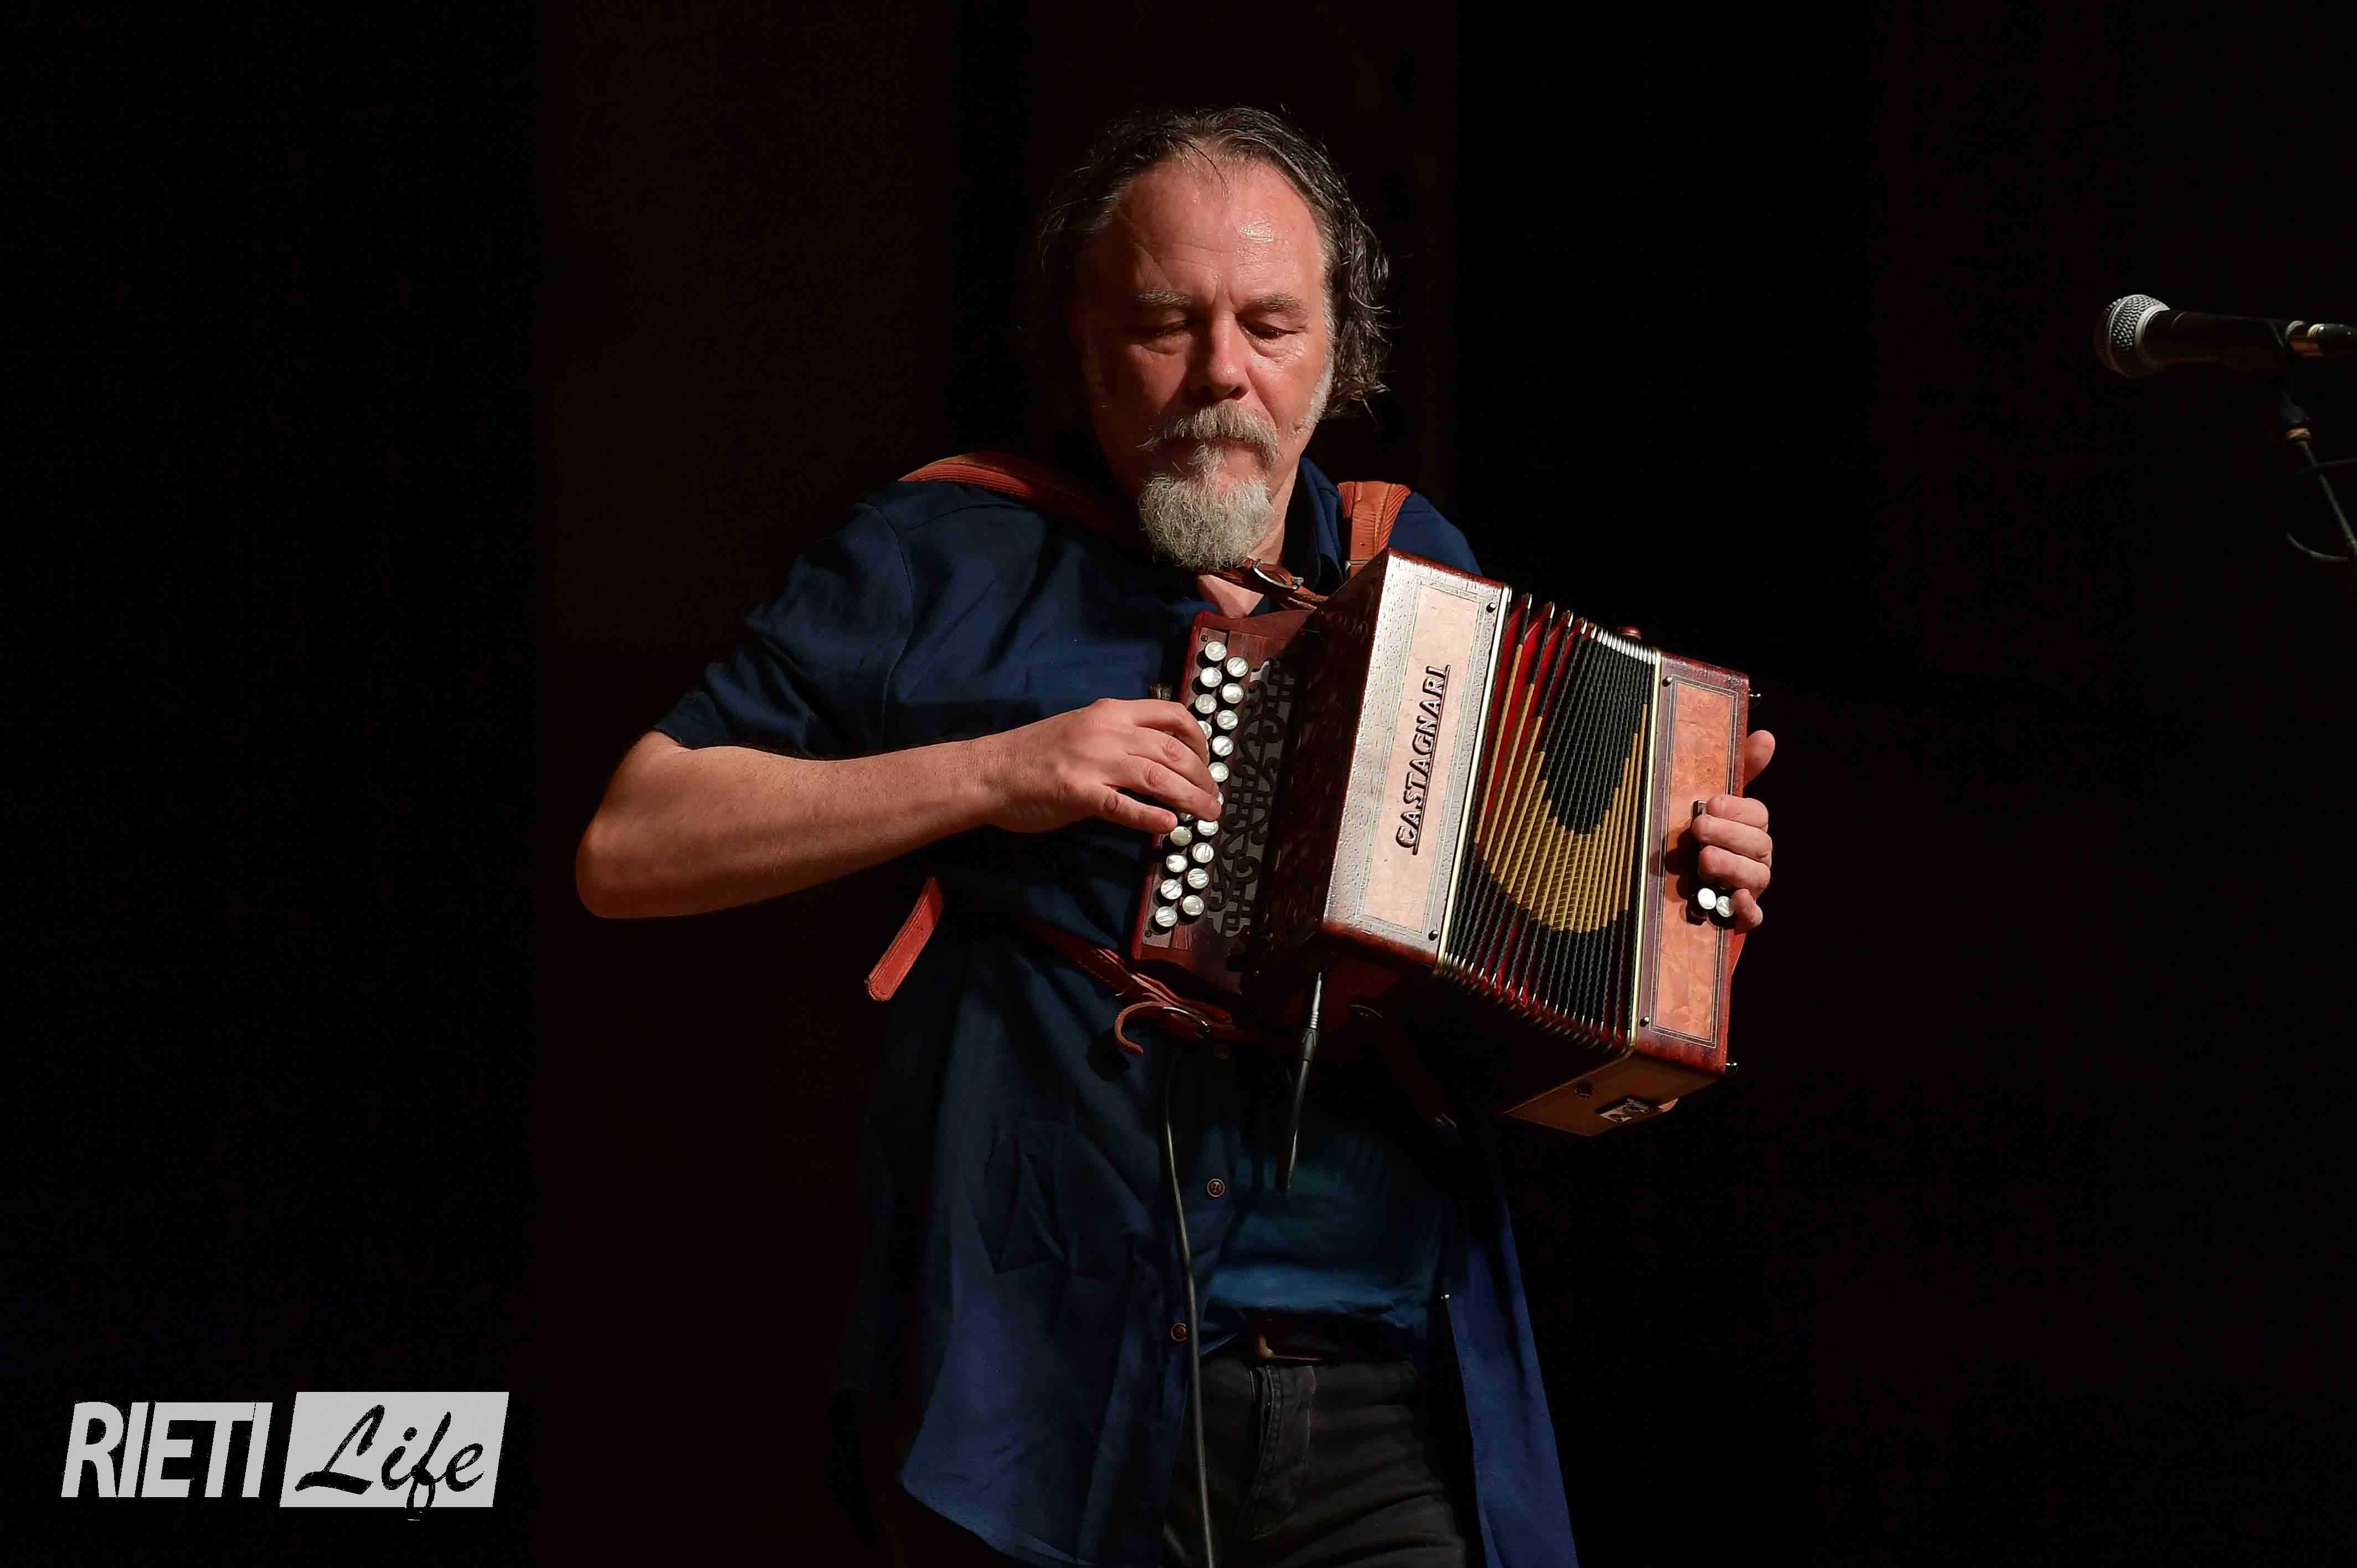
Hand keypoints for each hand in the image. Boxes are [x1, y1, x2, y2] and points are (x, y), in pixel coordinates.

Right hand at [972, 698, 1222, 836]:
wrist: (989, 770)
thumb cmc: (1033, 752)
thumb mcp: (1082, 728)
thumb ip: (1118, 735)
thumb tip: (1157, 754)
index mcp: (1111, 712)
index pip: (1172, 714)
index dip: (1200, 738)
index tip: (1209, 760)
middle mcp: (1108, 731)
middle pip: (1174, 751)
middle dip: (1204, 776)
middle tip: (1215, 798)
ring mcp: (1094, 762)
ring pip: (1159, 778)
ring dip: (1191, 798)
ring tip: (1208, 814)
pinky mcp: (1080, 793)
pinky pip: (1125, 807)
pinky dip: (1152, 817)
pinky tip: (1170, 826)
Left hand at [1692, 729, 1774, 932]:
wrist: (1664, 893)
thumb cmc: (1693, 841)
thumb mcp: (1709, 805)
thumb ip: (1738, 771)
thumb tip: (1766, 735)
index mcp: (1748, 830)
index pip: (1758, 816)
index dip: (1737, 809)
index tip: (1710, 803)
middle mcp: (1752, 860)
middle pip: (1759, 846)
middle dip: (1729, 835)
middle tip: (1698, 828)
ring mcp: (1746, 890)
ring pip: (1756, 879)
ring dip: (1732, 866)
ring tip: (1704, 860)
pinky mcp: (1735, 919)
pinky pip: (1753, 919)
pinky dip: (1748, 910)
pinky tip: (1735, 899)